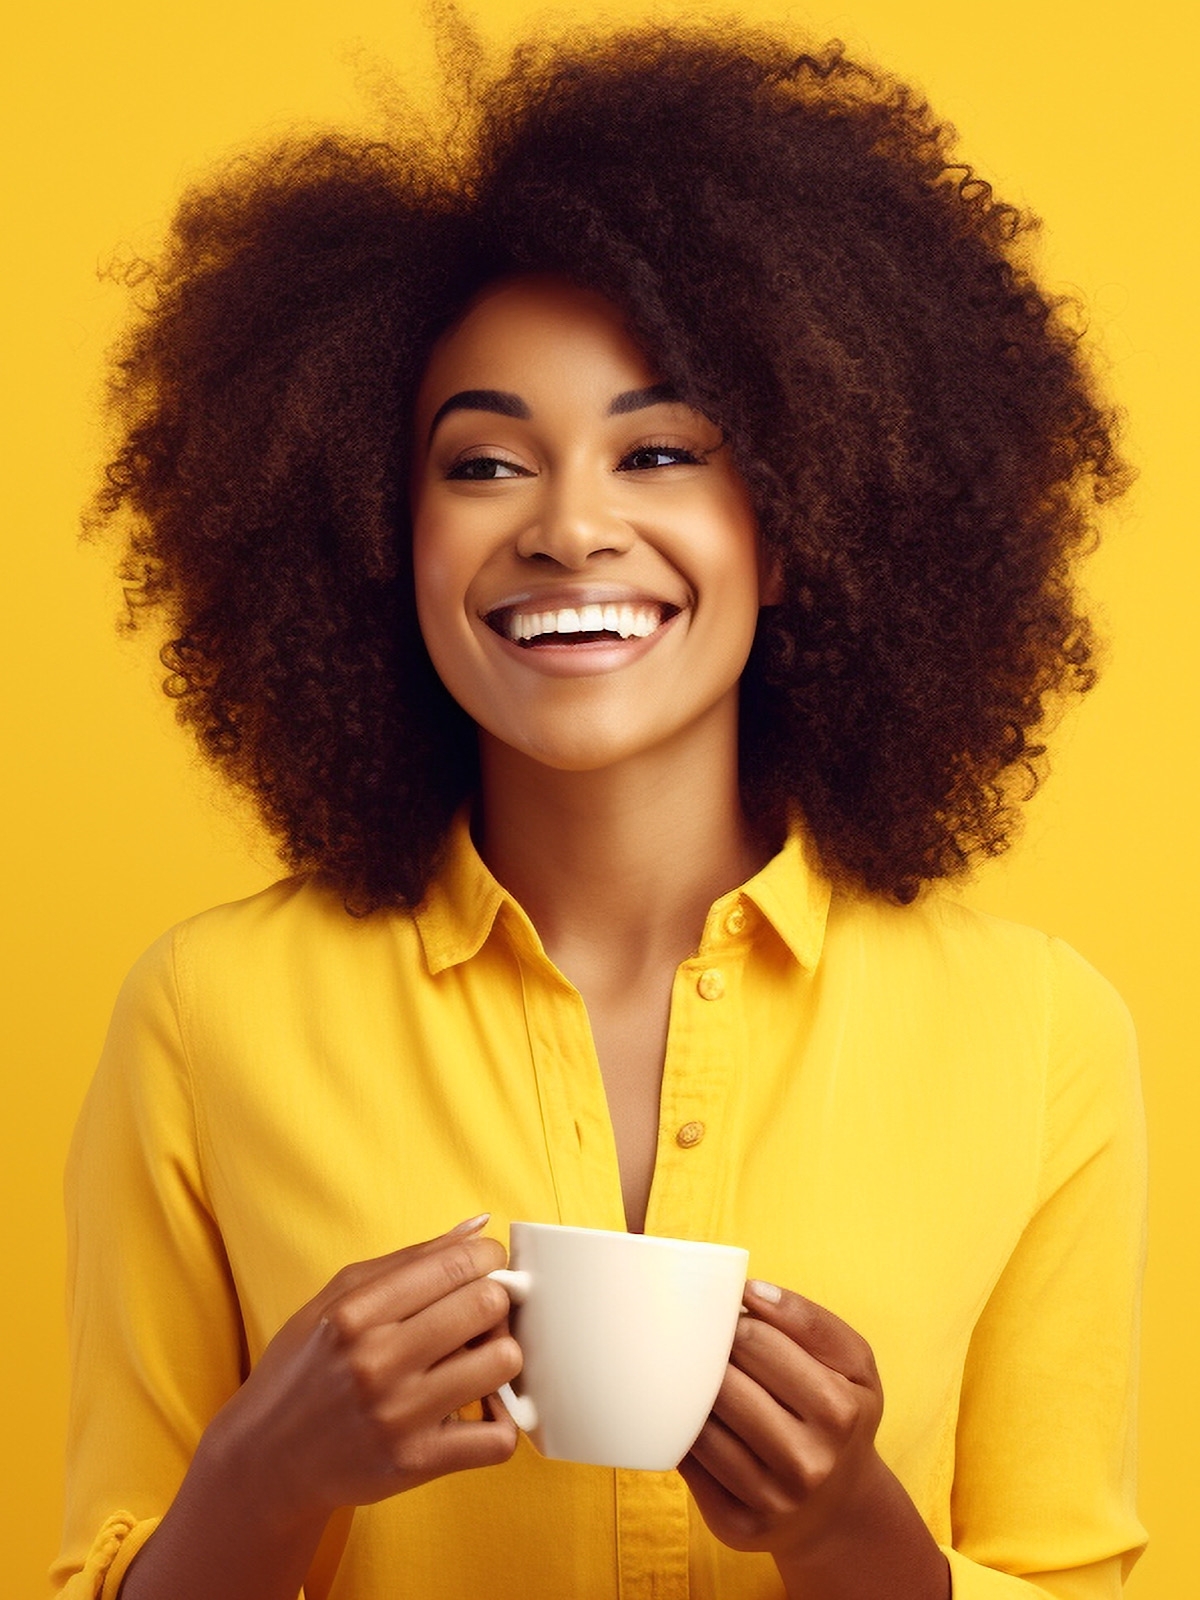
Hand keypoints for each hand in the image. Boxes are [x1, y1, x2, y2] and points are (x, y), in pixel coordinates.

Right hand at [204, 1217, 521, 1523]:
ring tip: (477, 1358)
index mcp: (356, 1313)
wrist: (267, 1462)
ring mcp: (399, 1416)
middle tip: (481, 1313)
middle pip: (488, 1306)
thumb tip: (478, 1225)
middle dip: (497, 1302)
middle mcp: (377, 1361)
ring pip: (503, 1362)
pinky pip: (498, 1438)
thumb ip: (410, 1259)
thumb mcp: (337, 1298)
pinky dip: (502, 1421)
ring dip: (500, 1355)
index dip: (487, 1258)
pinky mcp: (417, 1464)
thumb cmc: (306, 1368)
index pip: (457, 1264)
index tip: (485, 1266)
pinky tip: (480, 1409)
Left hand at [680, 1281, 946, 1597]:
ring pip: (700, 1425)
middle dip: (706, 1354)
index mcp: (840, 1410)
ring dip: (688, 1393)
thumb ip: (807, 1318)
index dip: (732, 1320)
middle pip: (724, 1382)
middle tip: (703, 1344)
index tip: (727, 1317)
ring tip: (695, 1377)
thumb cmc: (839, 1413)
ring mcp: (772, 1500)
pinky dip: (681, 1433)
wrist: (839, 1507)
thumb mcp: (852, 1362)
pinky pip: (689, 1464)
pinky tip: (689, 1417)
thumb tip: (750, 1289)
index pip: (757, 1340)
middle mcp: (809, 1462)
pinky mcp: (737, 1527)